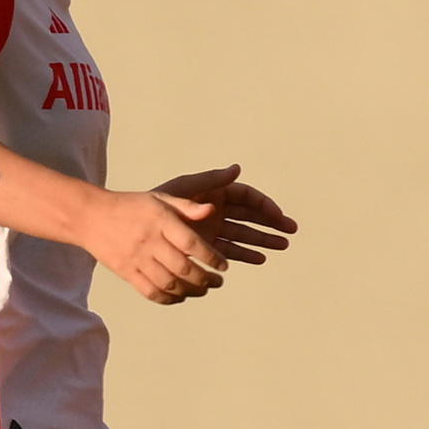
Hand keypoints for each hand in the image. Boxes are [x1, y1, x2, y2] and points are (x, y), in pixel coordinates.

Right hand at [80, 188, 227, 304]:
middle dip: (205, 279)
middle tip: (218, 281)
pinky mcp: (125, 272)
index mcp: (161, 221)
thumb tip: (213, 210)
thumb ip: (188, 206)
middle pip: (183, 268)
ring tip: (204, 289)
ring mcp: (136, 259)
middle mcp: (150, 241)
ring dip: (191, 291)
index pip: (192, 244)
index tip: (224, 266)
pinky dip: (168, 298)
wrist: (91, 216)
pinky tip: (181, 296)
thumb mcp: (161, 198)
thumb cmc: (132, 206)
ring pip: (168, 283)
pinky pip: (150, 292)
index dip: (212, 257)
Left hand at [155, 163, 297, 264]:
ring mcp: (213, 229)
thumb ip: (210, 180)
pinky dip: (245, 254)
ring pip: (245, 234)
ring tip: (283, 247)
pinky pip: (230, 250)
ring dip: (263, 240)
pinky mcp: (206, 246)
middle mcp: (218, 210)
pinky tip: (260, 259)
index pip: (248, 198)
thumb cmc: (159, 202)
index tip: (279, 217)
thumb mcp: (185, 188)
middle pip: (251, 216)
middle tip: (291, 232)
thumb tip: (237, 169)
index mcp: (215, 193)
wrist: (136, 226)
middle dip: (272, 224)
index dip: (265, 206)